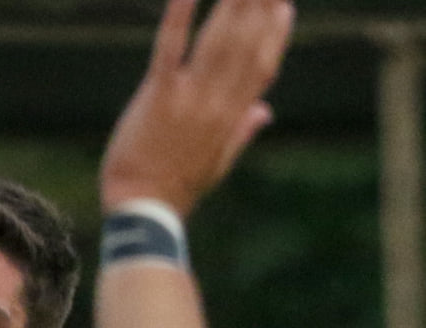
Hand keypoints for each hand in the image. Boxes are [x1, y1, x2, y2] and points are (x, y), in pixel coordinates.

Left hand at [100, 0, 294, 215]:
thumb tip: (265, 112)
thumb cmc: (176, 187)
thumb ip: (242, 130)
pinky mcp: (158, 95)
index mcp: (234, 115)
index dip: (275, 33)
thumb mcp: (217, 161)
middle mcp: (218, 100)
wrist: (144, 207)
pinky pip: (171, 48)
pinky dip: (180, 16)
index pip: (263, 64)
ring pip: (218, 39)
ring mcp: (190, 97)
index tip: (283, 4)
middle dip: (259, 5)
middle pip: (246, 42)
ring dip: (232, 2)